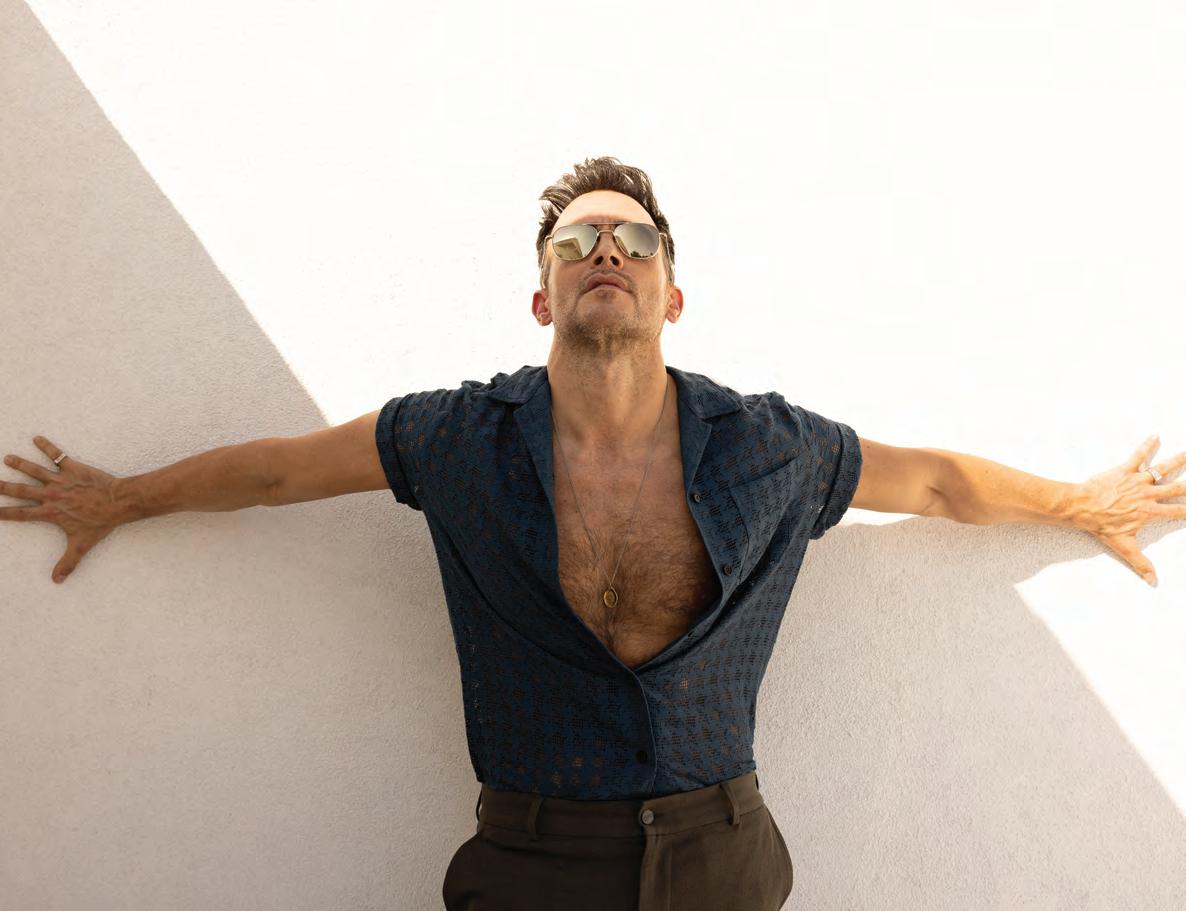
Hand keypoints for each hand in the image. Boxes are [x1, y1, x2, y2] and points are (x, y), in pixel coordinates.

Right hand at [0, 436, 120, 583]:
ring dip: (21, 464)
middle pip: (21, 490)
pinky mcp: (73, 468)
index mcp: (50, 513)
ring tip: (8, 458)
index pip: (21, 514)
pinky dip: (48, 446)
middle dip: (3, 487)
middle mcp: (51, 495)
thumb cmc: (101, 524)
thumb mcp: (82, 545)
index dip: (4, 513)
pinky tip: (38, 438)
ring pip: (36, 470)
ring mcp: (61, 480)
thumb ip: (68, 562)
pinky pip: (58, 455)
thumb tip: (57, 581)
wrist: (118, 502)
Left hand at [1076, 434, 1185, 585]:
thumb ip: (1140, 562)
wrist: (1082, 506)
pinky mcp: (1125, 470)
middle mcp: (1149, 494)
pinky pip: (1138, 455)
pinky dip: (1146, 445)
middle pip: (1178, 488)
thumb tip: (1152, 581)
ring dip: (1178, 460)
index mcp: (1151, 512)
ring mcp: (1138, 480)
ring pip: (1163, 468)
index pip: (1180, 512)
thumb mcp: (1123, 545)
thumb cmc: (1101, 525)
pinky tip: (1155, 435)